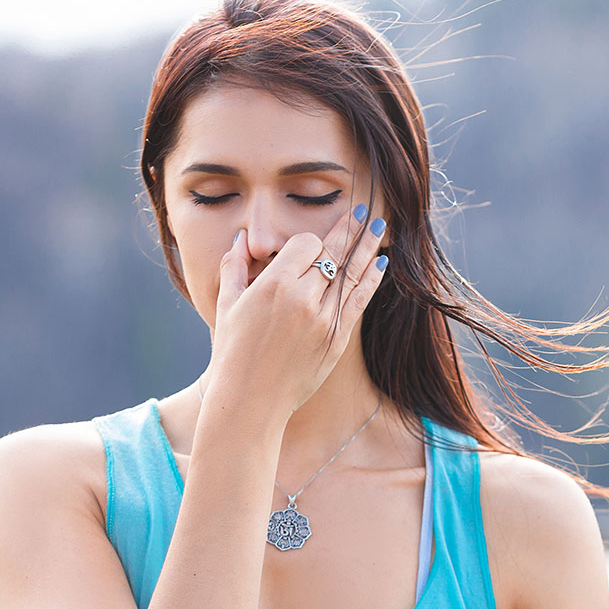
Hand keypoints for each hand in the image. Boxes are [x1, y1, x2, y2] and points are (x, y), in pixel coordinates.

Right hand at [208, 203, 388, 422]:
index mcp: (273, 285)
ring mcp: (323, 320)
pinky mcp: (337, 339)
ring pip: (352, 273)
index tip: (308, 244)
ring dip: (367, 246)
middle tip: (362, 208)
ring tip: (379, 224)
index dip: (308, 241)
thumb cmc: (233, 352)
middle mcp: (302, 299)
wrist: (250, 400)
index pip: (306, 244)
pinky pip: (359, 301)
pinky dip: (372, 279)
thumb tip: (243, 238)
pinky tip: (382, 261)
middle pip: (333, 253)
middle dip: (348, 228)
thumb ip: (234, 266)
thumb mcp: (226, 305)